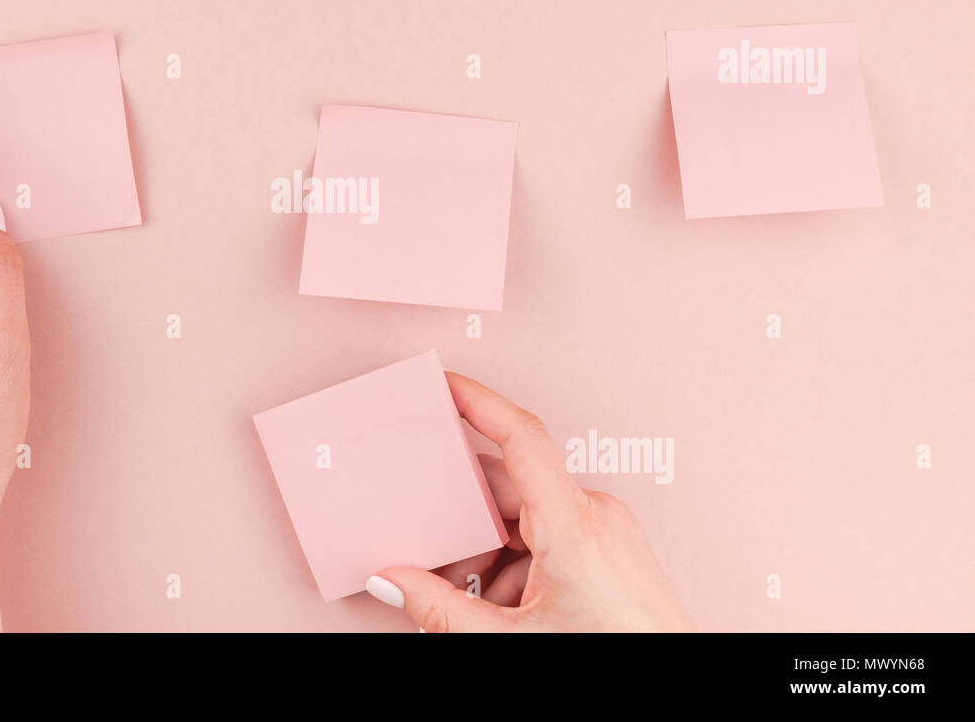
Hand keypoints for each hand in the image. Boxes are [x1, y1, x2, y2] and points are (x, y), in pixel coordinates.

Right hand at [366, 372, 692, 631]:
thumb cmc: (614, 656)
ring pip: (528, 515)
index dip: (478, 400)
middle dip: (465, 518)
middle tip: (430, 547)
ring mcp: (610, 529)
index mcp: (573, 525)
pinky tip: (509, 607)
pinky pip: (554, 534)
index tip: (444, 383)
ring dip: (492, 549)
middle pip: (510, 486)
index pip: (520, 436)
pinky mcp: (616, 547)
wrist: (677, 687)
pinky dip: (520, 562)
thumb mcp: (513, 641)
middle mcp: (596, 514)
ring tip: (478, 602)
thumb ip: (442, 610)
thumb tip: (392, 580)